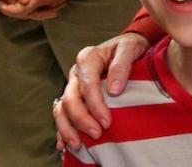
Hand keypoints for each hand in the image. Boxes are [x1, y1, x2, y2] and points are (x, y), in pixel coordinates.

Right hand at [54, 33, 148, 150]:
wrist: (128, 47)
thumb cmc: (130, 46)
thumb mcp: (130, 47)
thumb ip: (122, 64)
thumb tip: (113, 90)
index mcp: (88, 58)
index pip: (87, 84)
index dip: (95, 105)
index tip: (106, 121)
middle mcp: (76, 72)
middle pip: (70, 98)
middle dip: (81, 119)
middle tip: (97, 134)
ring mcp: (73, 85)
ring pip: (61, 108)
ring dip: (67, 128)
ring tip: (78, 145)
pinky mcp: (74, 96)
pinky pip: (63, 114)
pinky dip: (62, 129)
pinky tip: (64, 144)